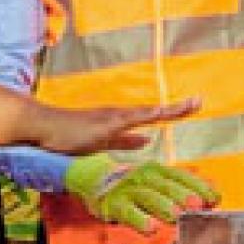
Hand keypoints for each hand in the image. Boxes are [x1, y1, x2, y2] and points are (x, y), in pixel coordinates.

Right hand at [31, 98, 200, 155]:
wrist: (44, 126)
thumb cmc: (69, 135)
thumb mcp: (102, 141)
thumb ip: (125, 141)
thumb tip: (146, 141)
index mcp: (121, 121)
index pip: (152, 116)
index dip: (172, 112)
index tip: (191, 106)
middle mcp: (120, 115)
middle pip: (155, 112)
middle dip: (178, 109)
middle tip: (200, 101)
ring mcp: (113, 117)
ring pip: (148, 113)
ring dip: (170, 110)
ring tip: (191, 105)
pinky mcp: (105, 122)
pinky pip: (131, 119)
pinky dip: (148, 116)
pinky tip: (161, 113)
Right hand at [64, 155, 215, 232]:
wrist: (92, 175)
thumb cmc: (134, 183)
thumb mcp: (158, 182)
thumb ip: (184, 189)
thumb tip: (216, 198)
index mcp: (159, 170)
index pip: (182, 177)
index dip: (199, 186)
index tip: (216, 198)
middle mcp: (145, 176)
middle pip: (167, 185)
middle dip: (184, 195)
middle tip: (199, 206)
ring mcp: (129, 189)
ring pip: (149, 197)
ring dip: (163, 206)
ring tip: (177, 215)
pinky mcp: (114, 204)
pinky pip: (128, 212)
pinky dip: (139, 219)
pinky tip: (150, 229)